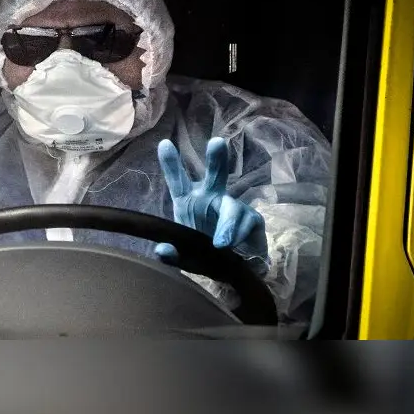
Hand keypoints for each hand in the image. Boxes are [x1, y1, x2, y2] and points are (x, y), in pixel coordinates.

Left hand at [154, 137, 266, 264]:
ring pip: (233, 208)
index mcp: (188, 202)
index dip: (171, 164)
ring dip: (227, 226)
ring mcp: (233, 206)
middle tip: (217, 142)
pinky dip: (239, 236)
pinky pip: (247, 223)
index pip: (178, 182)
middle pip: (216, 175)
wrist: (233, 271)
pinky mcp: (251, 218)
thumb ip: (173, 254)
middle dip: (216, 158)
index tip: (164, 144)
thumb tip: (161, 250)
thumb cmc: (204, 256)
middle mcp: (211, 198)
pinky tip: (233, 246)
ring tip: (221, 244)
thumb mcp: (185, 258)